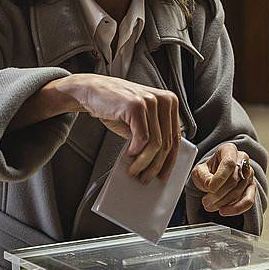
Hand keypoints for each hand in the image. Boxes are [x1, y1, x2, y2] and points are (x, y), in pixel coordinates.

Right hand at [62, 73, 179, 182]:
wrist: (93, 91)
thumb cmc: (116, 107)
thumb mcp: (141, 120)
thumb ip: (154, 134)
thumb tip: (160, 162)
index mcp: (170, 102)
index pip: (175, 137)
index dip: (170, 160)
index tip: (163, 175)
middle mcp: (164, 99)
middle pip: (166, 142)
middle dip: (156, 166)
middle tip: (146, 178)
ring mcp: (150, 101)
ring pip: (156, 143)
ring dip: (144, 162)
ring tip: (135, 171)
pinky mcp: (136, 106)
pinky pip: (142, 138)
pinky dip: (136, 151)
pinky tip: (128, 154)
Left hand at [191, 142, 256, 216]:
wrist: (214, 177)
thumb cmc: (208, 171)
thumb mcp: (199, 171)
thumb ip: (203, 176)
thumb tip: (209, 186)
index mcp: (228, 150)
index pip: (229, 163)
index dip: (219, 178)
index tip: (209, 188)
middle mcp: (242, 159)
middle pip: (234, 179)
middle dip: (218, 193)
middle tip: (206, 201)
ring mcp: (249, 173)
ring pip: (239, 191)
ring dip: (223, 202)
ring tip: (210, 206)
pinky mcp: (252, 187)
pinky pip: (248, 200)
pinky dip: (236, 208)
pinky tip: (223, 211)